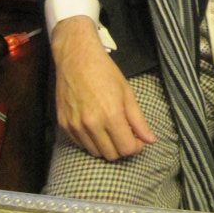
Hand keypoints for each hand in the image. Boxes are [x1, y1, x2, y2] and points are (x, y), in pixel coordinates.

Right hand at [51, 15, 155, 160]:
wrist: (76, 57)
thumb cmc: (104, 72)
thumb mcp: (127, 93)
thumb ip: (138, 120)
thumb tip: (150, 140)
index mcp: (111, 115)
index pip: (126, 149)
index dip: (136, 146)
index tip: (137, 138)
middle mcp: (91, 124)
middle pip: (111, 155)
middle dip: (122, 147)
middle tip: (125, 134)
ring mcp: (75, 126)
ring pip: (95, 152)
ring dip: (106, 146)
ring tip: (110, 130)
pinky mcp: (64, 124)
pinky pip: (80, 144)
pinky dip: (90, 141)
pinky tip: (95, 127)